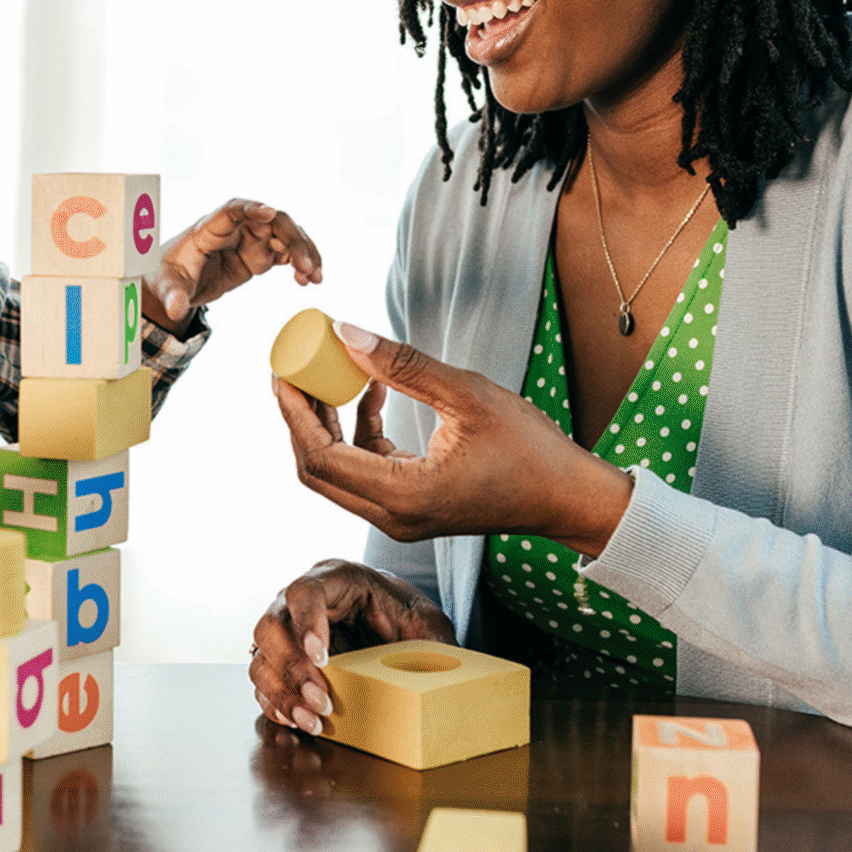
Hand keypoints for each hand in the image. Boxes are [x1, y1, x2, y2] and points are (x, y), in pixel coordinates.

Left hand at [144, 197, 322, 330]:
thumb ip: (173, 298)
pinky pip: (285, 253)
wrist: (174, 283)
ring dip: (303, 251)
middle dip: (292, 238)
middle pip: (270, 220)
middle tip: (307, 266)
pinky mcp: (257, 255)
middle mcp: (234, 229)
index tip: (270, 212)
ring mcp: (248, 240)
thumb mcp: (167, 287)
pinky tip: (308, 281)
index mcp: (209, 229)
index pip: (232, 209)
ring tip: (315, 277)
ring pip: (284, 235)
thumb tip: (175, 311)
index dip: (252, 208)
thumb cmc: (166, 276)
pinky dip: (300, 264)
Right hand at [249, 558, 454, 732]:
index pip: (304, 591)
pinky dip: (275, 703)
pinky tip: (296, 720)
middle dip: (293, 669)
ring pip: (261, 656)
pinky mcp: (282, 660)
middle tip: (321, 701)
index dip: (306, 623)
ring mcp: (286, 630)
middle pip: (271, 626)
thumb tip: (451, 667)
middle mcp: (300, 601)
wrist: (393, 630)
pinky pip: (263, 680)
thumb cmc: (406, 618)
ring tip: (312, 721)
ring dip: (282, 692)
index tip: (322, 657)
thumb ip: (435, 639)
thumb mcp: (427, 624)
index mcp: (335, 578)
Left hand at [270, 325, 633, 555]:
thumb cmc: (531, 450)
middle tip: (294, 366)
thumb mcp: (467, 394)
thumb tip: (345, 334)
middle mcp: (393, 516)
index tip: (281, 368)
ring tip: (329, 369)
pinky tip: (372, 392)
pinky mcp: (411, 508)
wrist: (569, 498)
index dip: (293, 413)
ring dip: (327, 422)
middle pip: (317, 470)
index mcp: (404, 496)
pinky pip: (364, 471)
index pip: (320, 458)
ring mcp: (401, 517)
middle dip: (300, 416)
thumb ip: (402, 366)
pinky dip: (357, 433)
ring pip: (337, 472)